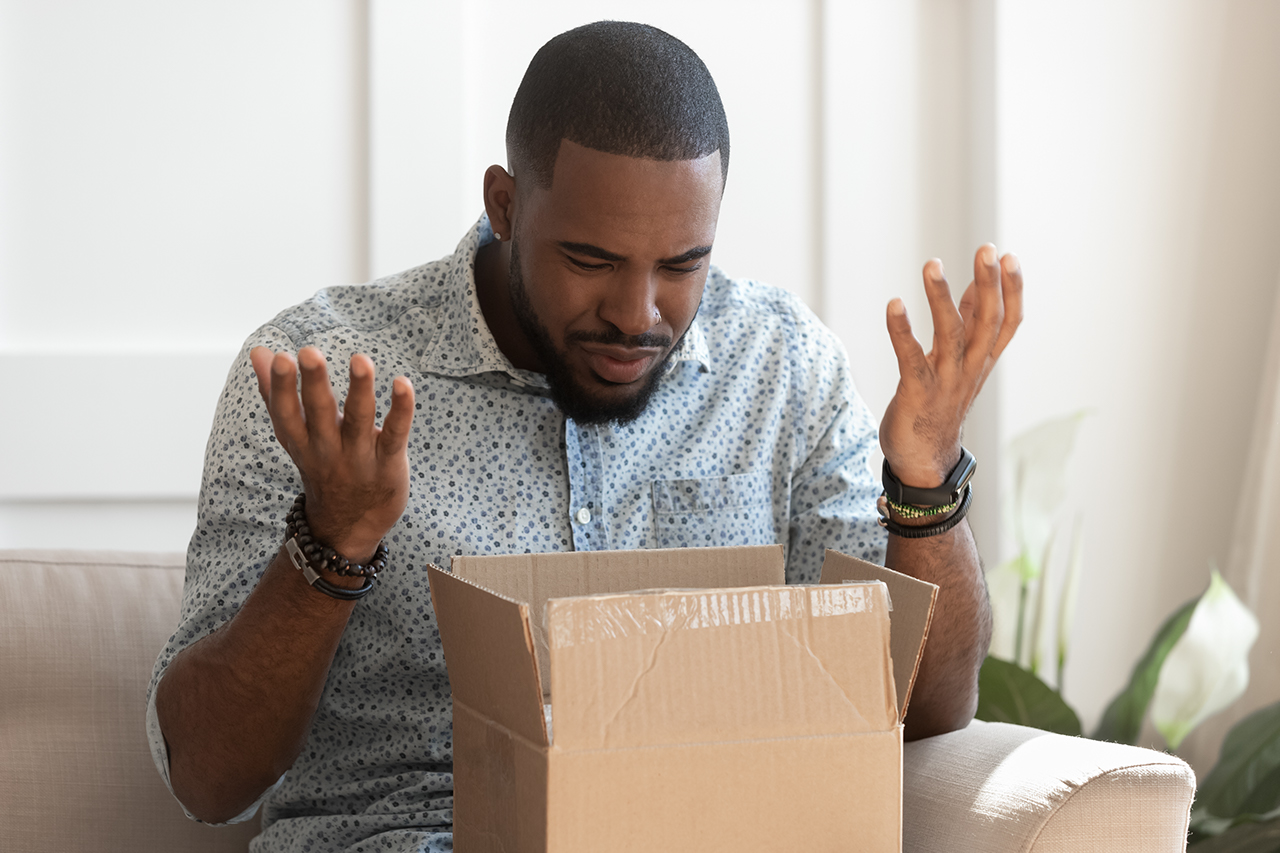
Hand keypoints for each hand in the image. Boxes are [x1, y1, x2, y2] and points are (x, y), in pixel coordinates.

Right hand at [250, 346, 415, 561]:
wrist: (349, 526)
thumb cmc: (322, 467)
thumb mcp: (294, 437)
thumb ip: (276, 394)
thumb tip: (259, 351)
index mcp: (302, 442)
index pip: (286, 414)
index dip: (280, 388)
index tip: (279, 358)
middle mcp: (327, 450)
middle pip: (319, 413)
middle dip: (314, 383)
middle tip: (309, 353)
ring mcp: (359, 457)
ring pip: (359, 419)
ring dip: (360, 389)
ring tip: (360, 360)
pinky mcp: (389, 462)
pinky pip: (395, 434)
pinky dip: (401, 410)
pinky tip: (403, 384)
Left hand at [879, 245, 1022, 486]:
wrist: (923, 460)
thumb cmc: (938, 405)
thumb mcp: (959, 362)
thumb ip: (967, 325)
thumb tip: (975, 287)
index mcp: (981, 361)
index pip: (1007, 322)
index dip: (1012, 290)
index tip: (1008, 256)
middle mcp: (969, 369)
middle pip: (987, 322)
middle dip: (989, 285)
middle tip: (987, 250)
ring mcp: (945, 380)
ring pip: (952, 334)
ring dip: (942, 298)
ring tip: (932, 264)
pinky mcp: (917, 391)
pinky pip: (911, 356)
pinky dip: (902, 330)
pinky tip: (894, 304)